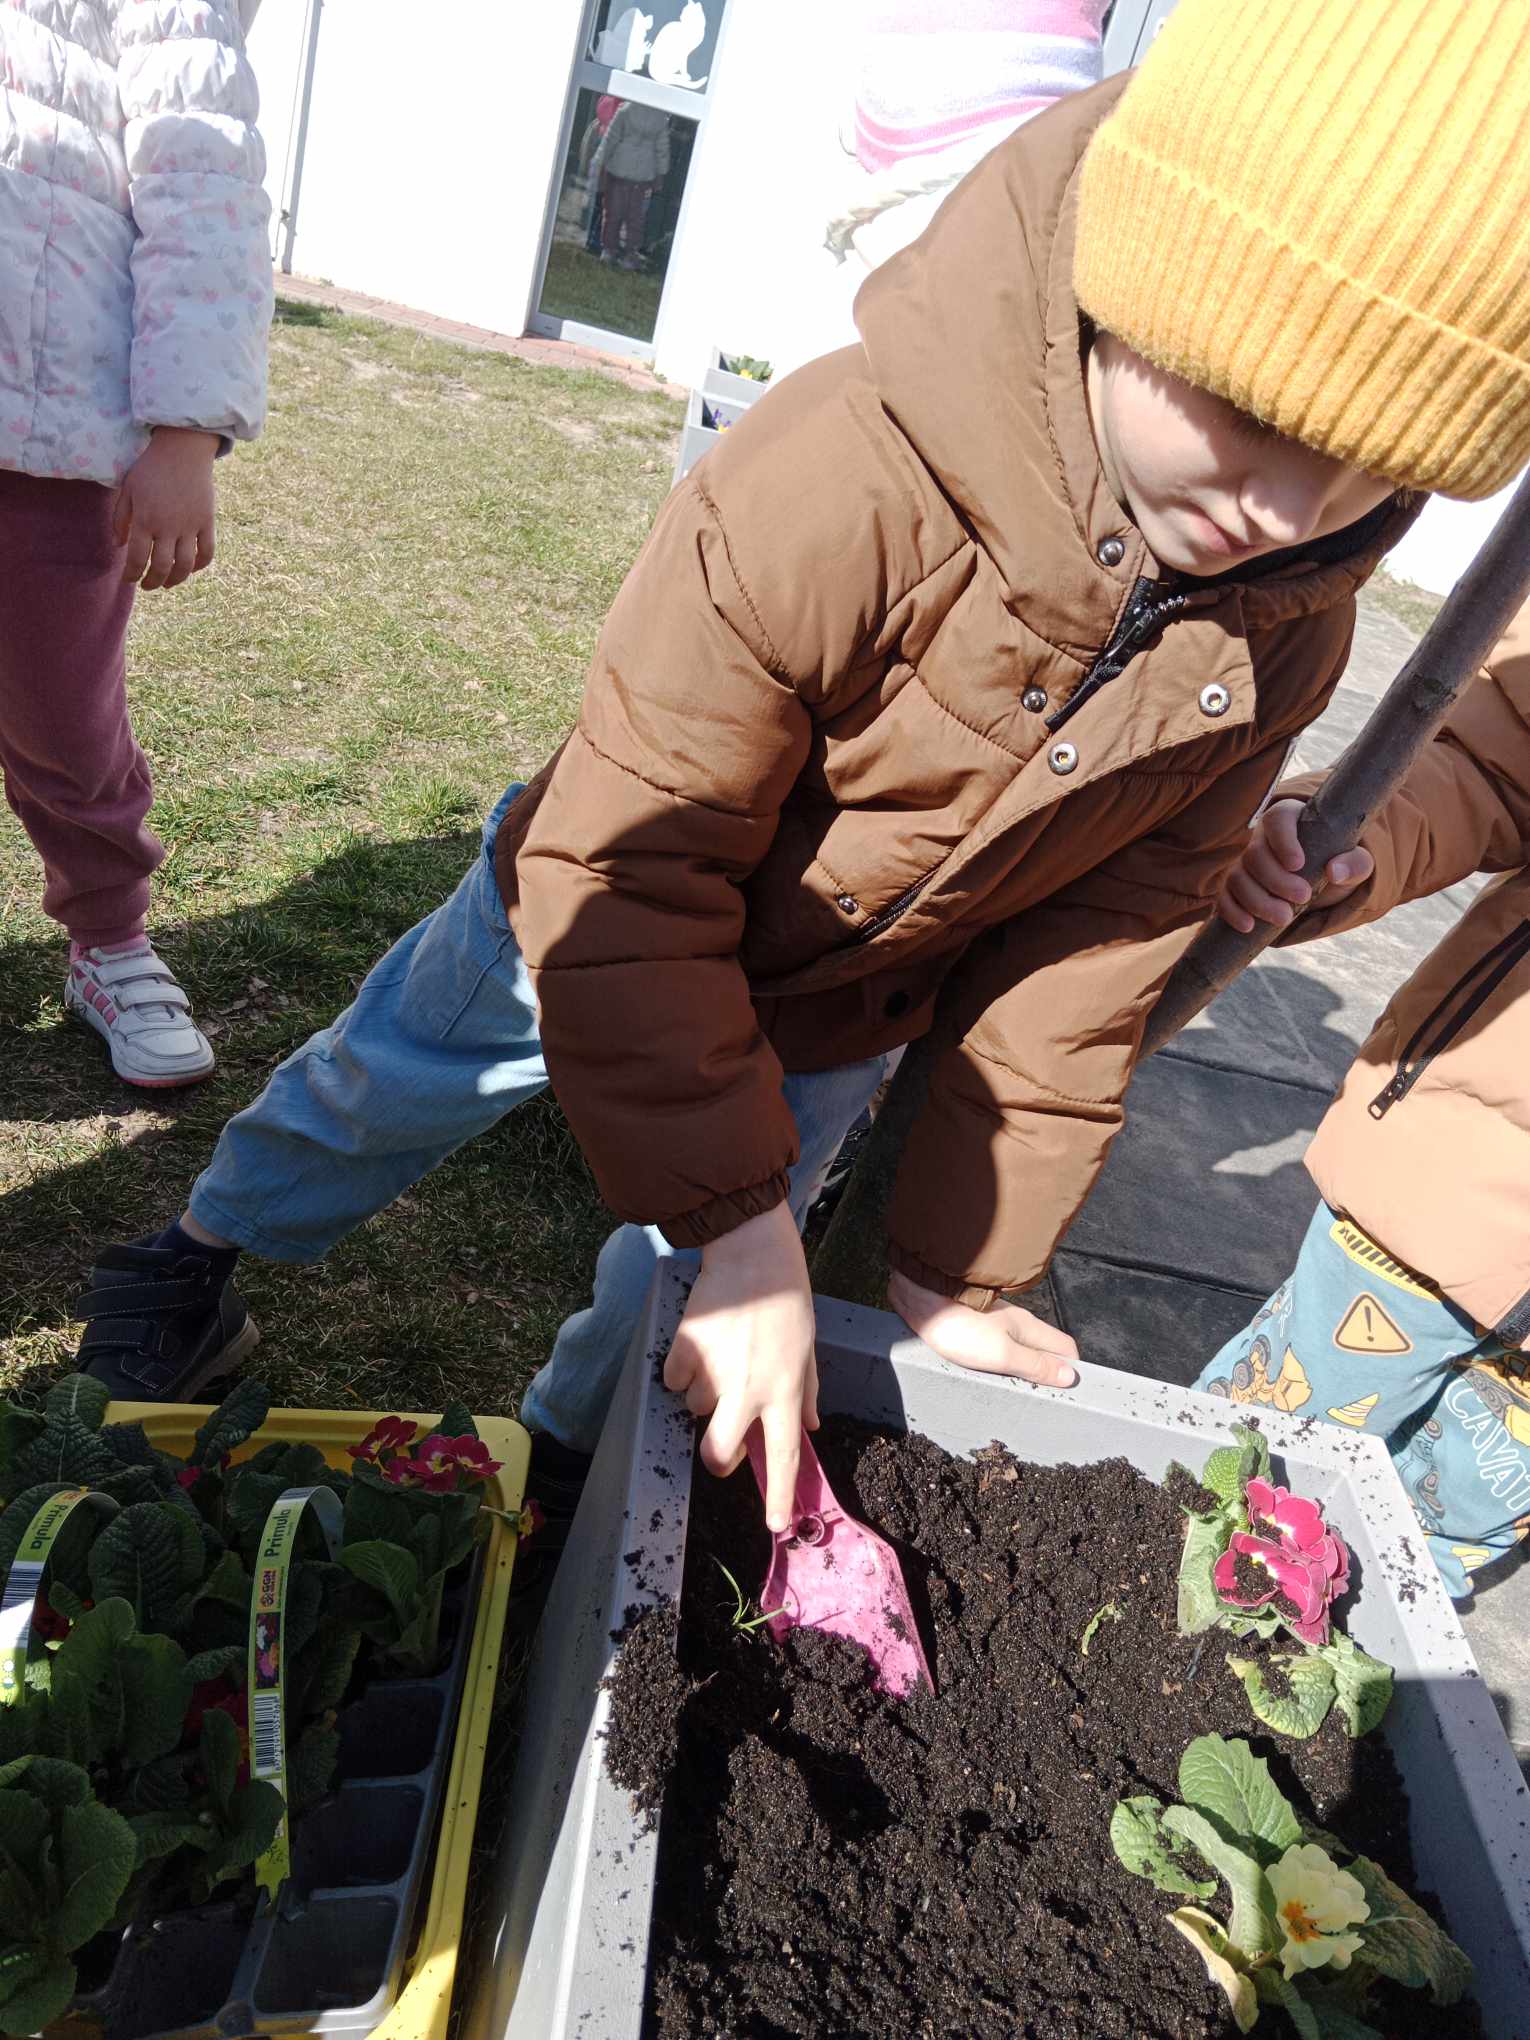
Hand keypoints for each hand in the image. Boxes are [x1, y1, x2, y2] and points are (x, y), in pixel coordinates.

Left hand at [112, 427, 218, 589]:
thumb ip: (121, 519)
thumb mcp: (129, 490)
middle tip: (147, 585)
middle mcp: (168, 527)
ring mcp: (190, 526)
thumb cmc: (151, 468)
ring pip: (185, 566)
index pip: (137, 559)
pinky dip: (199, 566)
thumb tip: (120, 545)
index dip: (132, 575)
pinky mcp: (206, 522)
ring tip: (168, 583)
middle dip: (152, 582)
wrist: (183, 450)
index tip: (129, 579)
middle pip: (162, 568)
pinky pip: (206, 552)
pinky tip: (190, 568)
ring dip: (175, 580)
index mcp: (145, 519)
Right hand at [662, 1201, 816, 1532]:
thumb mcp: (807, 1349)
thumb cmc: (786, 1301)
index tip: (776, 1526)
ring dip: (703, 1395)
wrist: (752, 1256)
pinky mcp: (684, 1351)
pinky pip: (674, 1378)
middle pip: (718, 1452)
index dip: (779, 1495)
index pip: (783, 1456)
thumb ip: (806, 1392)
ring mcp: (712, 1374)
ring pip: (694, 1409)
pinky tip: (700, 1344)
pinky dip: (682, 1367)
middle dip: (717, 1459)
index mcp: (783, 1392)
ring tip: (720, 1359)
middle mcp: (746, 1391)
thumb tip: (810, 1427)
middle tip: (720, 1445)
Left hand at [888, 1268, 1078, 1387]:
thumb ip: (1035, 1365)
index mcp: (1028, 1327)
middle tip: (1035, 1397)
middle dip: (1044, 1371)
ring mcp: (994, 1322)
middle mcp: (1015, 1322)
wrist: (919, 1296)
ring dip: (1020, 1367)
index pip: (1066, 1348)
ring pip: (1019, 1347)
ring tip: (1010, 1389)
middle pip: (1043, 1349)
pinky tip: (985, 1372)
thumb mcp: (1002, 1353)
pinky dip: (997, 1360)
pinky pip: (995, 1345)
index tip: (1060, 1393)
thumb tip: (1070, 1376)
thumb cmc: (960, 1327)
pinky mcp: (973, 1324)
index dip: (1068, 1370)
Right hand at [1217, 798, 1374, 933]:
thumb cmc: (1338, 862)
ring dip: (1258, 901)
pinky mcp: (1236, 888)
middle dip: (1276, 880)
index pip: (1277, 821)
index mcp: (1289, 820)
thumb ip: (1355, 862)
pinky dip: (1233, 912)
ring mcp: (1245, 864)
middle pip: (1254, 854)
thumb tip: (1335, 871)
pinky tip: (1249, 927)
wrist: (1322, 881)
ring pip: (1237, 877)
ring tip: (1285, 919)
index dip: (1284, 842)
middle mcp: (1261, 839)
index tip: (1298, 864)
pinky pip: (1224, 897)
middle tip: (1303, 898)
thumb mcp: (1356, 861)